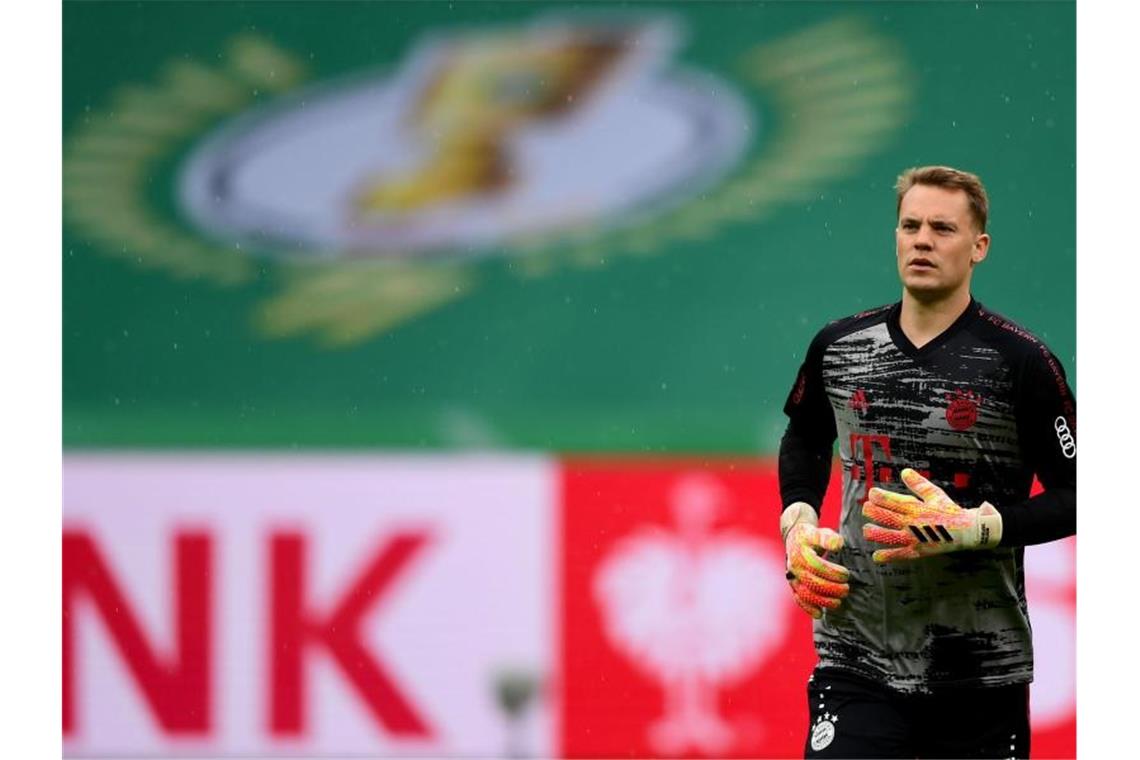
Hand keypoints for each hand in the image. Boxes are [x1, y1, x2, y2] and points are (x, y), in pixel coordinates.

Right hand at [781, 503, 849, 618]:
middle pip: (812, 582)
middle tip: (846, 589)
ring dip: (822, 601)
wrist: (794, 538)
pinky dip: (808, 608)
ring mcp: (793, 577)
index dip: (833, 572)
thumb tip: (838, 544)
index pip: (818, 566)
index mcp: (801, 553)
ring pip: (805, 593)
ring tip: (838, 602)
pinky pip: (798, 598)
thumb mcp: (819, 532)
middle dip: (831, 589)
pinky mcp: (793, 585)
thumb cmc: (811, 536)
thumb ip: (828, 538)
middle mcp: (795, 566)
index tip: (846, 574)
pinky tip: (819, 614)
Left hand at [861, 468, 1002, 562]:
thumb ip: (918, 484)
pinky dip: (888, 556)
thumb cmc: (950, 511)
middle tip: (866, 509)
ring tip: (867, 530)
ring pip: (888, 536)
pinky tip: (876, 556)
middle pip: (885, 517)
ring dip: (875, 533)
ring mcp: (915, 538)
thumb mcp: (935, 494)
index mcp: (916, 507)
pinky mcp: (919, 551)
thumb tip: (904, 472)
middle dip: (872, 512)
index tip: (872, 494)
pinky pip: (900, 555)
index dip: (878, 496)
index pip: (891, 500)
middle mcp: (912, 523)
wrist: (969, 531)